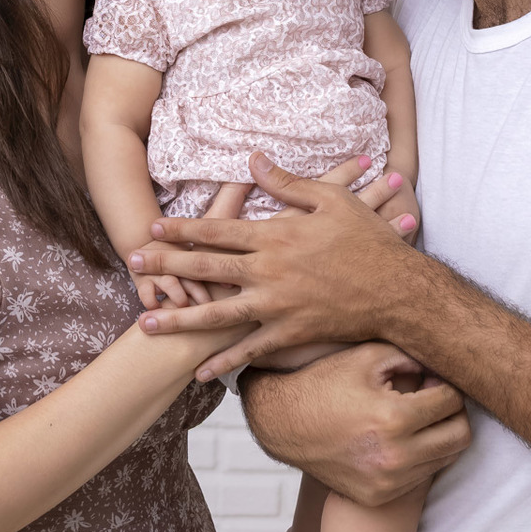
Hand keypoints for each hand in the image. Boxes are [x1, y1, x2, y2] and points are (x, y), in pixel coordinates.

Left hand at [129, 152, 422, 364]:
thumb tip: (254, 159)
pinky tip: (199, 372)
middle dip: (166, 267)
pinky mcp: (290, 333)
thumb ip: (286, 183)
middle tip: (132, 266)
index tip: (152, 228)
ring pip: (217, 314)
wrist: (398, 289)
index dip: (182, 229)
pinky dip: (224, 362)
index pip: (217, 229)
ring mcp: (277, 306)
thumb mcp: (330, 199)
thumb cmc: (366, 239)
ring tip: (146, 324)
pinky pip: (250, 351)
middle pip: (206, 268)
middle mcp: (268, 271)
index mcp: (275, 235)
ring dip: (179, 319)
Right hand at [240, 341, 469, 506]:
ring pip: (445, 459)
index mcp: (393, 418)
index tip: (431, 378)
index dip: (446, 384)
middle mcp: (394, 457)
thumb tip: (444, 367)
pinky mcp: (378, 496)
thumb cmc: (325, 383)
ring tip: (414, 417)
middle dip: (453, 412)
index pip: (452, 401)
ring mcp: (386, 483)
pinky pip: (420, 477)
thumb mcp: (367, 357)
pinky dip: (418, 457)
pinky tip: (397, 438)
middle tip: (433, 398)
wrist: (282, 424)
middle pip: (460, 436)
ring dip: (437, 435)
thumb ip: (412, 356)